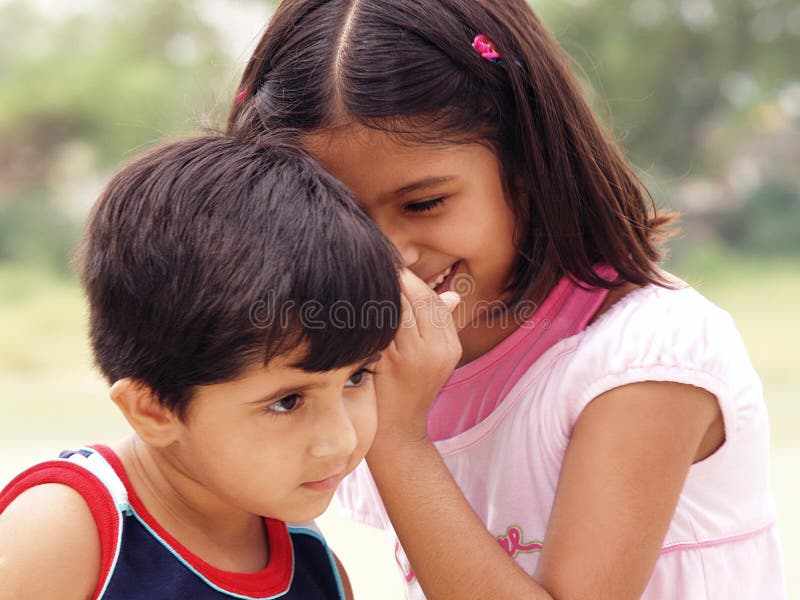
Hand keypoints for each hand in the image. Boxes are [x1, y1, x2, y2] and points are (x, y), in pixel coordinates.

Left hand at [371, 269, 461, 447]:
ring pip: (399, 307)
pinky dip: (369, 310)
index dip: (411, 279)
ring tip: (361, 275)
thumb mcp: (433, 361)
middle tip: (374, 261)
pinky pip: (381, 324)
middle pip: (418, 298)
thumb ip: (440, 327)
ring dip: (381, 289)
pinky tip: (354, 300)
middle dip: (395, 276)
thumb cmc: (408, 392)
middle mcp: (436, 350)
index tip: (392, 265)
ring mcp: (414, 356)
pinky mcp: (390, 362)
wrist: (395, 433)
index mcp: (450, 347)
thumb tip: (451, 295)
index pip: (433, 300)